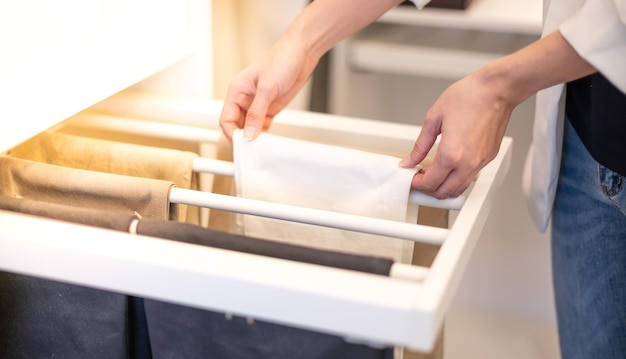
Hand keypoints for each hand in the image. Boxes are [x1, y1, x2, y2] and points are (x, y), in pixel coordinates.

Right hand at [219, 37, 318, 140]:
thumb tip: (248, 134)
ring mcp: (257, 105)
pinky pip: (262, 126)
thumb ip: (257, 113)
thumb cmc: (281, 60)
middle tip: (253, 149)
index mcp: (237, 91)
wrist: (302, 52)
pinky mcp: (270, 108)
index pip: (226, 119)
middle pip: (236, 126)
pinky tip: (269, 140)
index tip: (242, 144)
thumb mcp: (267, 88)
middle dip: (243, 138)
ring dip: (254, 138)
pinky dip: (264, 134)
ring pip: (249, 128)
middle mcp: (244, 99)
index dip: (232, 133)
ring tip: (262, 146)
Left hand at [400, 70, 514, 197]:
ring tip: (433, 172)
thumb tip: (409, 160)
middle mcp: (467, 163)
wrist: (497, 89)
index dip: (416, 183)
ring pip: (459, 189)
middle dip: (428, 189)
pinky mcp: (488, 158)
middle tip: (420, 176)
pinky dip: (457, 179)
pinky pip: (470, 178)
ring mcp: (480, 163)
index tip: (411, 176)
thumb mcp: (434, 118)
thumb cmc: (469, 97)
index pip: (430, 183)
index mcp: (451, 154)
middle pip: (443, 192)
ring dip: (443, 187)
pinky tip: (449, 165)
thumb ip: (420, 145)